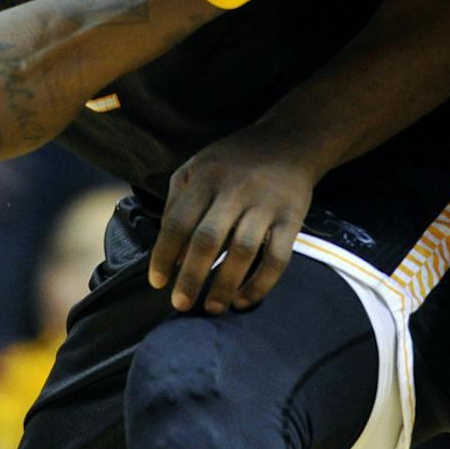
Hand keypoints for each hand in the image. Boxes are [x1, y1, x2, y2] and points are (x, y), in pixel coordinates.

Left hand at [148, 137, 315, 313]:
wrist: (290, 140)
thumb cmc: (234, 160)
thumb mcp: (197, 166)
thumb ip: (178, 201)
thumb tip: (171, 252)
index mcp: (205, 176)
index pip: (178, 221)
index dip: (164, 255)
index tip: (157, 282)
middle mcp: (235, 189)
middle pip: (208, 239)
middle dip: (191, 277)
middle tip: (180, 304)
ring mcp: (266, 204)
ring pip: (243, 252)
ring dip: (225, 285)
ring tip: (212, 308)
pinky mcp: (292, 218)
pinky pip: (277, 258)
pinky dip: (261, 284)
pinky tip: (244, 300)